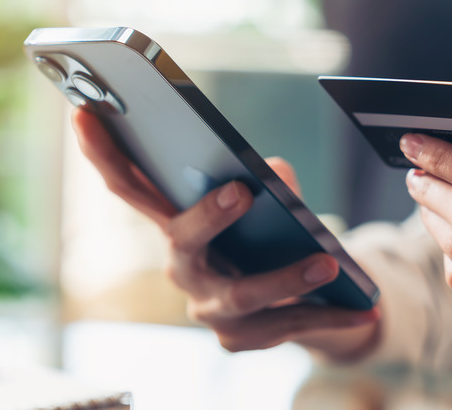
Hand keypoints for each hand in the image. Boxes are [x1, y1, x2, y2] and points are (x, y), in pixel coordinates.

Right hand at [71, 108, 379, 359]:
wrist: (293, 297)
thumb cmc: (268, 235)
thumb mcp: (269, 202)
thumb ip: (268, 181)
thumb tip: (274, 173)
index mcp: (177, 224)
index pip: (131, 187)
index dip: (104, 153)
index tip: (86, 112)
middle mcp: (183, 267)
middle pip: (181, 240)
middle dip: (208, 216)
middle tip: (241, 192)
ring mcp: (209, 309)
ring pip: (243, 294)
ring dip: (287, 277)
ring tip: (328, 264)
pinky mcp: (241, 339)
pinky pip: (286, 325)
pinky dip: (330, 315)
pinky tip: (365, 307)